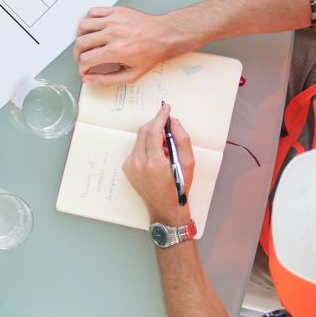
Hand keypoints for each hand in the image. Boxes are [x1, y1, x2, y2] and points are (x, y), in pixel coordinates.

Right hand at [74, 5, 188, 84]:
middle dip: (78, 54)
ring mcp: (113, 20)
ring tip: (87, 42)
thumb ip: (108, 80)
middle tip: (83, 57)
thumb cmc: (152, 53)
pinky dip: (89, 20)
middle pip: (80, 43)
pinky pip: (93, 12)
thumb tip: (90, 79)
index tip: (85, 68)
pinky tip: (94, 27)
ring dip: (81, 36)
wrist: (166, 35)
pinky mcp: (115, 11)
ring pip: (83, 26)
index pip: (86, 59)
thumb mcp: (132, 74)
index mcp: (116, 51)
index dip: (82, 67)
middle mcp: (113, 34)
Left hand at [122, 102, 193, 226]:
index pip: (153, 132)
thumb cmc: (179, 187)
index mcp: (153, 163)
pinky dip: (147, 146)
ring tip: (166, 149)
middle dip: (157, 126)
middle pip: (144, 132)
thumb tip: (174, 122)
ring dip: (153, 137)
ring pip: (140, 140)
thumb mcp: (188, 164)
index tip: (166, 108)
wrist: (165, 208)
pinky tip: (158, 156)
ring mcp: (130, 165)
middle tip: (170, 129)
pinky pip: (137, 149)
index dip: (160, 117)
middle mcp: (137, 163)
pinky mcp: (127, 167)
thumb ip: (182, 140)